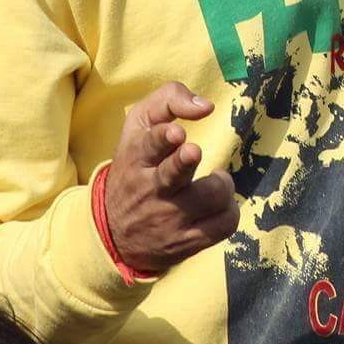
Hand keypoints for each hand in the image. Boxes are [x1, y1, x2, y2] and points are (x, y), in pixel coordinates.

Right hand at [104, 83, 238, 273]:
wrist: (114, 233)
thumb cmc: (137, 165)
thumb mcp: (139, 126)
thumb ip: (169, 101)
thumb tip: (205, 106)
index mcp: (137, 157)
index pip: (149, 144)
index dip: (163, 138)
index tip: (175, 133)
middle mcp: (150, 188)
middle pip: (172, 174)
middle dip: (183, 161)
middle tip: (192, 152)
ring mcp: (169, 218)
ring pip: (210, 197)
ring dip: (222, 184)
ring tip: (214, 181)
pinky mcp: (186, 242)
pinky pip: (223, 225)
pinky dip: (229, 211)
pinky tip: (218, 205)